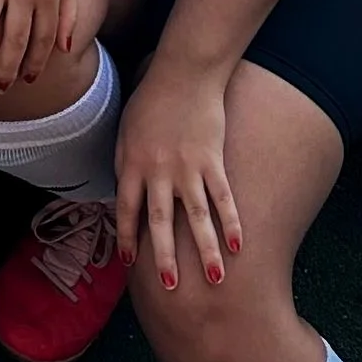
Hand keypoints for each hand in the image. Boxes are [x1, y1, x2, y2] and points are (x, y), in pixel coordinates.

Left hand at [114, 56, 241, 293]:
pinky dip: (232, 222)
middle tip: (170, 287)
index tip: (128, 263)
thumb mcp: (126, 132)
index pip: (126, 209)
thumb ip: (125, 166)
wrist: (182, 74)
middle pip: (161, 221)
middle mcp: (158, 170)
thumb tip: (124, 198)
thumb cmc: (151, 102)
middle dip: (164, 256)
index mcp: (132, 163)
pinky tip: (238, 246)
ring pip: (197, 216)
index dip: (127, 237)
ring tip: (213, 280)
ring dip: (205, 250)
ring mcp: (188, 166)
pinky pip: (224, 197)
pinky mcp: (213, 159)